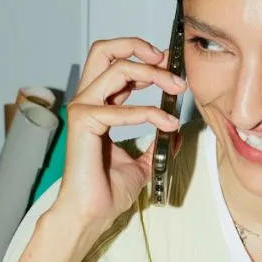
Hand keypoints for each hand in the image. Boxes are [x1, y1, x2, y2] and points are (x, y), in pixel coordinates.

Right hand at [54, 37, 185, 232]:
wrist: (92, 213)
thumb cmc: (107, 190)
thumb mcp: (144, 162)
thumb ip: (157, 142)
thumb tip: (176, 131)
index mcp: (100, 105)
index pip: (117, 63)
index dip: (145, 57)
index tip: (172, 64)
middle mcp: (88, 101)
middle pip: (105, 50)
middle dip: (139, 47)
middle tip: (170, 61)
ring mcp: (83, 109)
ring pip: (116, 69)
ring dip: (153, 75)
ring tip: (178, 88)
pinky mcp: (83, 123)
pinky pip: (120, 108)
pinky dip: (148, 113)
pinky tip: (168, 123)